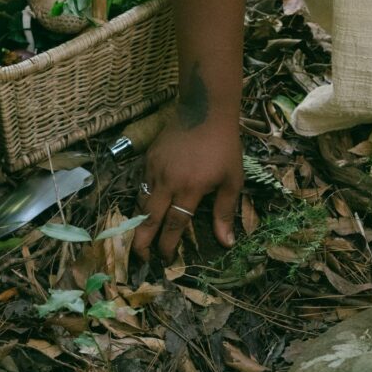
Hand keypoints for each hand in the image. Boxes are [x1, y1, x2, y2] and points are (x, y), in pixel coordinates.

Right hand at [133, 117, 242, 262]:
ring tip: (141, 237)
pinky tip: (147, 208)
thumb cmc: (224, 147)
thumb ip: (225, 212)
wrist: (205, 111)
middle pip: (148, 219)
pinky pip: (142, 185)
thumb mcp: (232, 180)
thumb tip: (227, 242)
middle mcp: (167, 182)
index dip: (167, 245)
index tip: (165, 260)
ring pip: (141, 202)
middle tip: (140, 258)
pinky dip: (143, 200)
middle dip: (141, 242)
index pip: (174, 226)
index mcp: (189, 189)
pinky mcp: (148, 158)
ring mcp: (154, 169)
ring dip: (140, 222)